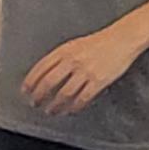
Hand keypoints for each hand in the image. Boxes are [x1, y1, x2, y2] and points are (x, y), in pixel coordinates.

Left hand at [23, 25, 146, 114]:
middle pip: (49, 82)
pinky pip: (82, 98)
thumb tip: (45, 73)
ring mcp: (86, 71)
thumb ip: (60, 57)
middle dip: (39, 96)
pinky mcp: (98, 81)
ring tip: (51, 111)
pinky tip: (70, 110)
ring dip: (55, 105)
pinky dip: (74, 107)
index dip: (31, 81)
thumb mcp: (75, 44)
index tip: (25, 91)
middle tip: (35, 103)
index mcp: (65, 50)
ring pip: (64, 93)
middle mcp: (73, 61)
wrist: (123, 38)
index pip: (41, 68)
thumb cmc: (100, 41)